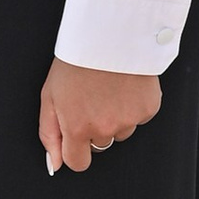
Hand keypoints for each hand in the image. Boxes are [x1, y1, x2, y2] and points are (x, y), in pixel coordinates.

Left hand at [39, 56, 160, 175]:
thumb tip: (54, 165)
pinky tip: (124, 85)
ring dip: (115, 117)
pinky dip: (133, 105)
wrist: (109, 33)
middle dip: (94, 129)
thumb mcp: (50, 96)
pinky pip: (139, 117)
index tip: (76, 131)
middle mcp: (105, 129)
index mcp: (78, 128)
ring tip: (108, 89)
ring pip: (121, 131)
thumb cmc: (76, 61)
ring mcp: (129, 120)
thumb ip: (50, 134)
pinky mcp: (148, 109)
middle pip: (100, 145)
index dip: (75, 148)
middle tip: (91, 99)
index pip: (78, 163)